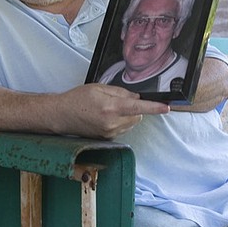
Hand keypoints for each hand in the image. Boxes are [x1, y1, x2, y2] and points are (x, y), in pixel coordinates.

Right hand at [53, 84, 169, 138]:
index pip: (138, 108)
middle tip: (117, 101)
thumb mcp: (98, 88)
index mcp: (110, 107)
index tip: (166, 108)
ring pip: (131, 123)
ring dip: (127, 116)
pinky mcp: (107, 138)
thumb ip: (120, 92)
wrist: (61, 116)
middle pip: (137, 116)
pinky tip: (104, 117)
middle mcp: (112, 123)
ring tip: (107, 109)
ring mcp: (110, 132)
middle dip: (134, 109)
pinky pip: (122, 128)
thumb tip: (135, 98)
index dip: (154, 108)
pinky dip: (120, 122)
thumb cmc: (77, 99)